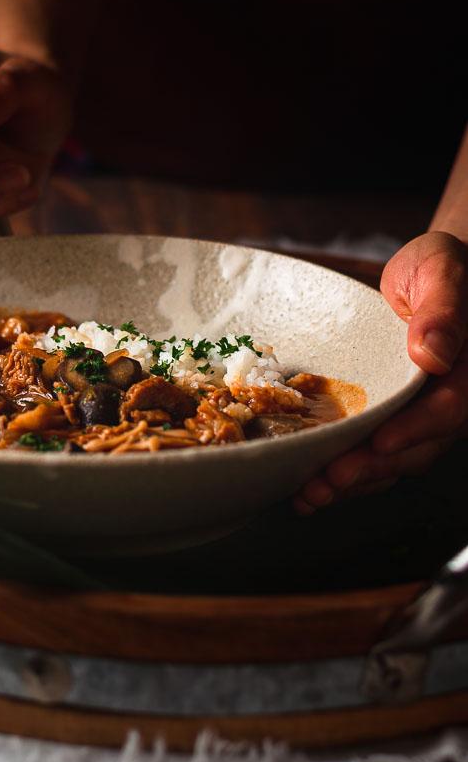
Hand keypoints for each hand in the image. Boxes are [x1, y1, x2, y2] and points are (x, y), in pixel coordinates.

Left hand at [294, 231, 467, 513]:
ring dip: (354, 482)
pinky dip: (348, 473)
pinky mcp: (399, 420)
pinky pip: (378, 453)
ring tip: (309, 496)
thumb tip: (433, 354)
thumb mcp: (441, 271)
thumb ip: (442, 309)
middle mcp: (454, 400)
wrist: (430, 274)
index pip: (449, 408)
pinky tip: (311, 489)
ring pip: (397, 459)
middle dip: (372, 468)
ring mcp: (426, 415)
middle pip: (419, 446)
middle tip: (327, 481)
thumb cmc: (439, 265)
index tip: (380, 442)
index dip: (416, 429)